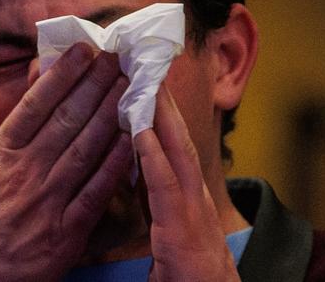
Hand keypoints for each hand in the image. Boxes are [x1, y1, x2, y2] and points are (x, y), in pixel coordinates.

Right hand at [0, 44, 132, 281]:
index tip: (83, 51)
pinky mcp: (65, 232)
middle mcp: (25, 173)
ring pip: (85, 149)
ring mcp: (47, 202)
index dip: (62, 75)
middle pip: (67, 120)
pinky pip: (95, 192)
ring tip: (129, 86)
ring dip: (110, 114)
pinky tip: (132, 140)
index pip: (34, 106)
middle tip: (117, 58)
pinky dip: (115, 165)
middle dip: (94, 85)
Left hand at [134, 85, 239, 281]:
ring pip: (175, 150)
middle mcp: (192, 192)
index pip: (171, 142)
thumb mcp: (168, 224)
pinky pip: (164, 185)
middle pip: (176, 136)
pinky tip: (140, 130)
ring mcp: (191, 208)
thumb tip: (131, 165)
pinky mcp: (182, 229)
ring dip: (160, 115)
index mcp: (185, 191)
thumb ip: (152, 194)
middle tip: (145, 62)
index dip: (160, 110)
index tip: (146, 78)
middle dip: (162, 99)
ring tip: (145, 81)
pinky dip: (152, 154)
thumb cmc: (186, 268)